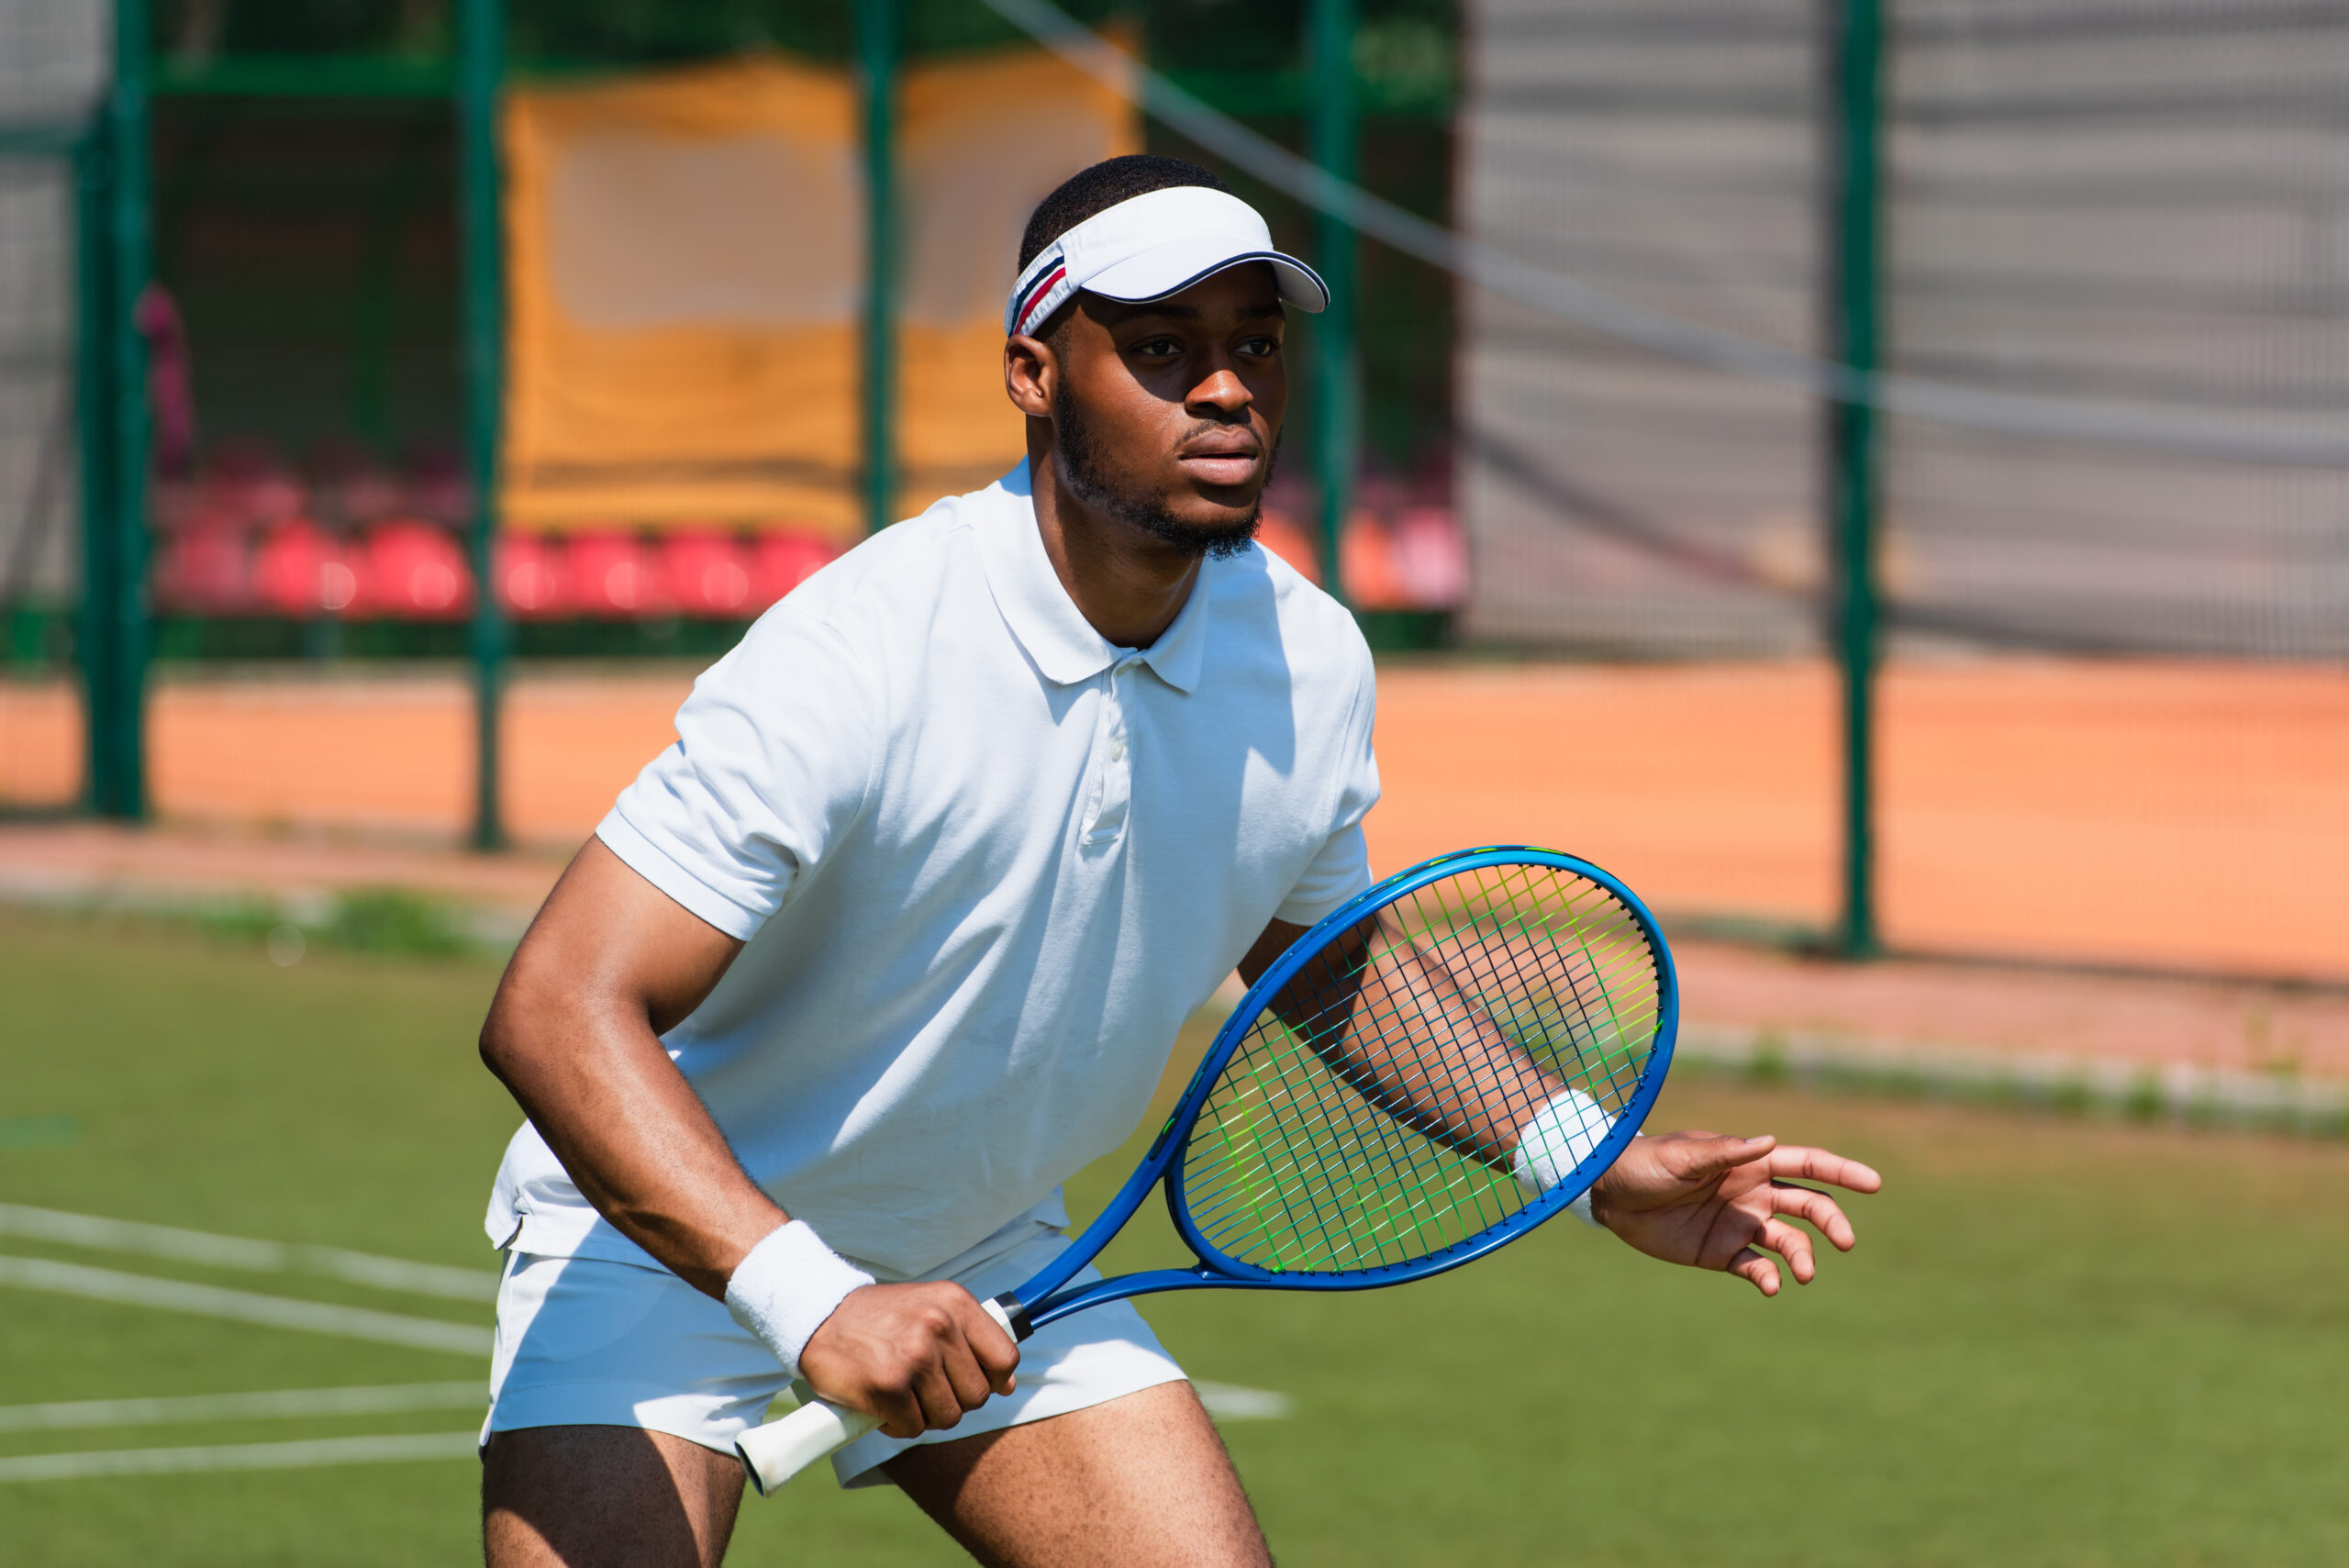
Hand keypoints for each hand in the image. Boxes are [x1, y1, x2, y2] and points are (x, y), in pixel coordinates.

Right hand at [797, 1281, 1020, 1438]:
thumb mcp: (932, 1308)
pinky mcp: (888, 1386)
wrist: (818, 1314)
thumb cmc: (879, 1318)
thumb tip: (1008, 1386)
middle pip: (976, 1396)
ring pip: (948, 1416)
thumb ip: (971, 1341)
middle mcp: (939, 1326)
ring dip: (925, 1416)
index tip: (968, 1382)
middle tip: (924, 1391)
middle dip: (953, 1402)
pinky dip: (898, 1426)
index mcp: (956, 1303)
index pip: (1005, 1359)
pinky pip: (913, 1428)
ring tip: (903, 1396)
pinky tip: (883, 1407)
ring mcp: (914, 1356)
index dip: (992, 1381)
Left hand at [1587, 1131, 1882, 1295]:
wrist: (1610, 1193)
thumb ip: (1726, 1152)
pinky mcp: (1722, 1253)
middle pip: (1809, 1206)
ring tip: (1802, 1273)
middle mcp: (1753, 1193)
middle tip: (1845, 1242)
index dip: (1841, 1172)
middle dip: (1832, 1223)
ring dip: (1803, 1256)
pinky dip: (1770, 1279)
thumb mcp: (1684, 1156)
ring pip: (1790, 1241)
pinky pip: (1757, 1269)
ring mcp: (1741, 1224)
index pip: (1806, 1164)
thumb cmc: (1647, 1163)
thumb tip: (1770, 1142)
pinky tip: (1770, 1286)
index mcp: (1750, 1162)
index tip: (1873, 1183)